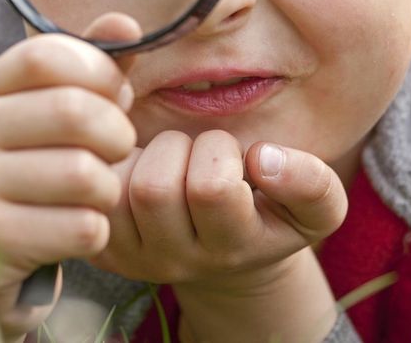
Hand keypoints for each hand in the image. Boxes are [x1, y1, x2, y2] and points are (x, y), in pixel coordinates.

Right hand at [0, 14, 139, 338]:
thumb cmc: (41, 172)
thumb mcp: (62, 114)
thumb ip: (97, 67)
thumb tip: (127, 25)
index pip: (47, 54)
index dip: (99, 73)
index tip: (114, 96)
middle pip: (73, 111)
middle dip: (117, 135)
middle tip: (116, 151)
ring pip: (84, 175)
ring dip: (109, 189)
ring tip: (95, 193)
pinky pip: (82, 228)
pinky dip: (97, 231)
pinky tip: (76, 228)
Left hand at [92, 129, 347, 339]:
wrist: (228, 259)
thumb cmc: (270, 215)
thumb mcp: (314, 207)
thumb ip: (312, 183)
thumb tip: (264, 158)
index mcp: (234, 249)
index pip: (211, 189)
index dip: (224, 152)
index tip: (244, 155)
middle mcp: (179, 263)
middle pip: (155, 188)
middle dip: (180, 147)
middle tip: (201, 152)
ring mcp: (135, 258)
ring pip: (121, 188)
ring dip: (147, 155)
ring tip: (174, 159)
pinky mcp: (104, 247)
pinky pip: (96, 192)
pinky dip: (117, 166)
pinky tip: (144, 167)